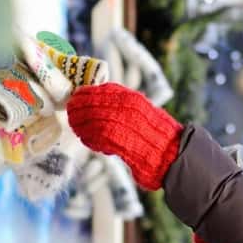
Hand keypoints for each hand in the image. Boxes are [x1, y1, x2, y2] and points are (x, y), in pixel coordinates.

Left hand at [65, 83, 182, 190]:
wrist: (171, 153)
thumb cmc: (157, 135)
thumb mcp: (141, 111)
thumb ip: (122, 106)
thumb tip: (100, 101)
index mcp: (132, 98)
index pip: (103, 89)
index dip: (86, 93)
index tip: (77, 96)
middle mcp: (126, 108)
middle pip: (93, 103)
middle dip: (78, 108)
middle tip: (70, 112)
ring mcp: (122, 124)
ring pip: (92, 120)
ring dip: (81, 124)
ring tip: (76, 127)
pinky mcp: (118, 142)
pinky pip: (97, 138)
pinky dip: (90, 139)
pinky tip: (87, 140)